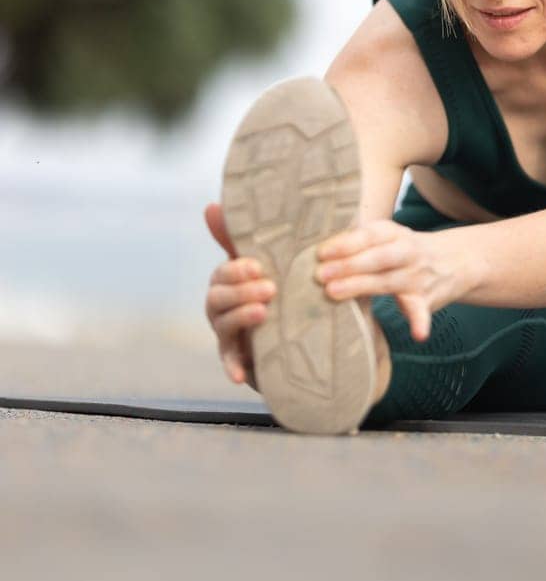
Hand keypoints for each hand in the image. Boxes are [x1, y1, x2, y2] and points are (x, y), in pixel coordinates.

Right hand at [202, 202, 272, 387]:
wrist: (300, 333)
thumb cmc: (281, 288)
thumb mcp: (274, 262)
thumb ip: (247, 237)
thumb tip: (211, 205)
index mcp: (230, 281)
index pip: (223, 272)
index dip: (236, 269)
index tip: (258, 265)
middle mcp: (223, 307)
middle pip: (218, 297)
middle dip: (240, 291)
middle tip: (270, 287)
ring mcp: (229, 333)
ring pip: (223, 325)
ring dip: (240, 317)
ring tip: (264, 312)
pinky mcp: (239, 358)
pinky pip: (230, 363)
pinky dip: (232, 367)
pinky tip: (240, 374)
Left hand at [314, 220, 467, 342]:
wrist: (459, 260)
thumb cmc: (406, 251)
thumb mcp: (389, 237)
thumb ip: (359, 242)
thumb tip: (315, 256)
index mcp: (395, 234)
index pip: (370, 235)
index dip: (346, 243)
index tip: (321, 252)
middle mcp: (407, 252)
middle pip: (378, 257)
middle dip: (349, 264)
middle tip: (320, 274)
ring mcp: (417, 276)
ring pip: (389, 281)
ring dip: (362, 286)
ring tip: (333, 293)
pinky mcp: (426, 299)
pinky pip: (422, 312)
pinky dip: (421, 323)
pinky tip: (417, 335)